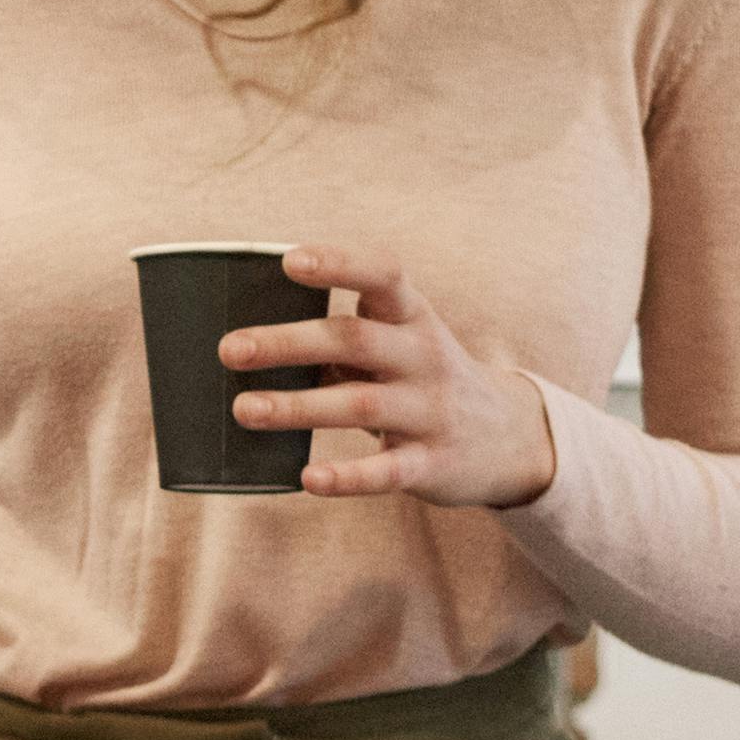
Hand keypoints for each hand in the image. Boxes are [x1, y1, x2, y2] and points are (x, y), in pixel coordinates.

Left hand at [224, 241, 558, 507]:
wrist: (509, 438)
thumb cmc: (420, 379)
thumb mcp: (396, 343)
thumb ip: (338, 337)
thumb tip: (242, 342)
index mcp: (411, 317)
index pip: (384, 275)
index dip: (340, 265)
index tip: (290, 261)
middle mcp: (424, 357)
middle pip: (355, 340)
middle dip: (289, 343)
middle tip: (229, 350)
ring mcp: (431, 410)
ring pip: (362, 404)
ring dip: (299, 407)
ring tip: (244, 409)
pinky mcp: (432, 463)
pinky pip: (388, 471)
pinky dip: (348, 476)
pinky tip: (308, 478)